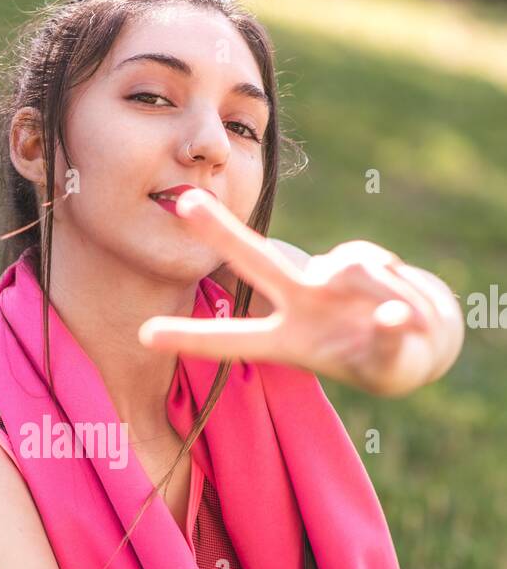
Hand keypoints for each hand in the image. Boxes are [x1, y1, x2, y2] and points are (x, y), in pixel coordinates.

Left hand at [138, 189, 456, 396]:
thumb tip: (391, 313)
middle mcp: (302, 301)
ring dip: (387, 295)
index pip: (233, 340)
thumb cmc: (389, 358)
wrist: (424, 337)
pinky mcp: (366, 263)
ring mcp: (333, 281)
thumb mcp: (383, 366)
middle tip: (182, 202)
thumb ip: (386, 343)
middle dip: (221, 232)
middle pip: (257, 261)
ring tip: (400, 321)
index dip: (190, 338)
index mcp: (289, 340)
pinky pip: (385, 272)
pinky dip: (398, 300)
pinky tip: (405, 314)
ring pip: (357, 267)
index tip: (143, 335)